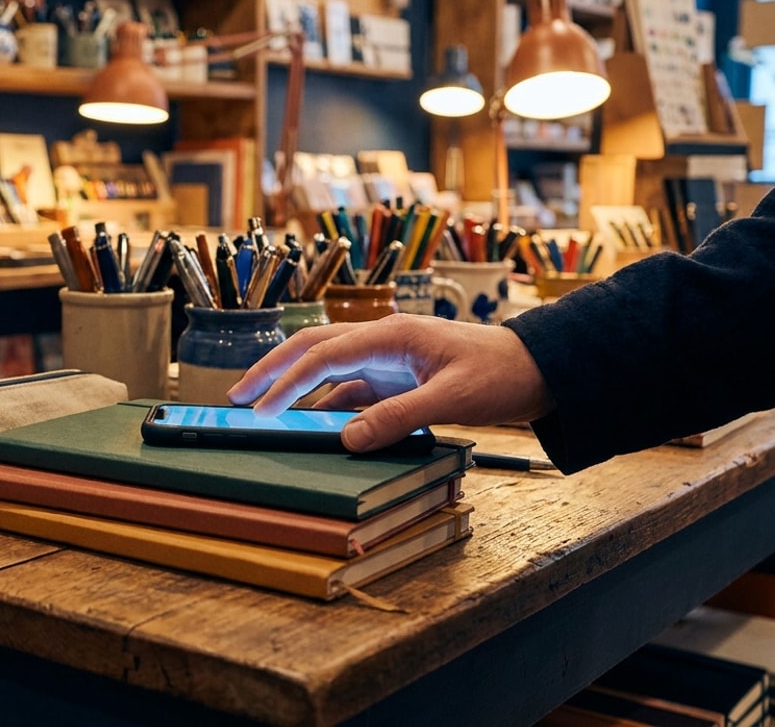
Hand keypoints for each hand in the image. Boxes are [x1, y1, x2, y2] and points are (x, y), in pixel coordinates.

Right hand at [226, 314, 555, 453]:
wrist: (538, 369)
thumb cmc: (500, 374)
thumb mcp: (451, 399)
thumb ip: (398, 417)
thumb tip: (346, 439)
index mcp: (390, 335)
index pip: (323, 355)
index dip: (286, 380)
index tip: (259, 406)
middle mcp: (381, 341)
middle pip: (311, 349)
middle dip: (271, 371)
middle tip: (236, 397)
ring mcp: (386, 359)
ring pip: (326, 368)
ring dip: (293, 387)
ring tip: (260, 409)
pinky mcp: (395, 378)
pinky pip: (349, 390)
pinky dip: (325, 405)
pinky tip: (309, 423)